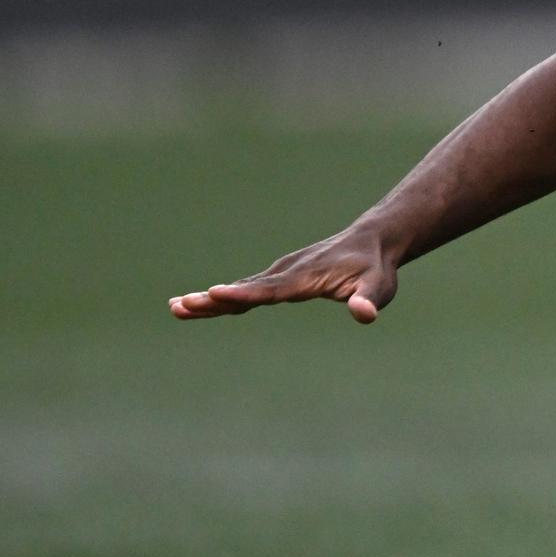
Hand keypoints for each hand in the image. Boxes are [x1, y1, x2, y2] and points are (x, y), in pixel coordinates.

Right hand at [170, 225, 399, 323]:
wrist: (372, 242)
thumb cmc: (376, 269)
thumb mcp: (379, 287)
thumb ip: (369, 300)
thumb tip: (365, 314)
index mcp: (306, 278)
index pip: (270, 290)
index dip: (242, 294)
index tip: (213, 294)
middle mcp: (287, 273)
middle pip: (245, 289)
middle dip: (213, 299)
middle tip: (180, 306)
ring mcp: (281, 273)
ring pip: (241, 288)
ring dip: (210, 299)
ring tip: (176, 307)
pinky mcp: (280, 277)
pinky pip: (248, 288)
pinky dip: (224, 296)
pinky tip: (201, 303)